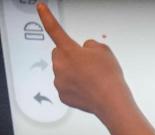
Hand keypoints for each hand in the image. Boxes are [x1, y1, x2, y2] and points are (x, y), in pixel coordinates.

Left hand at [37, 2, 129, 117]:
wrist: (113, 103)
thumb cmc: (109, 78)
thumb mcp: (104, 51)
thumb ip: (90, 45)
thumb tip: (85, 50)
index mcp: (69, 50)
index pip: (54, 28)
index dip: (46, 16)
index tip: (40, 7)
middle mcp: (60, 65)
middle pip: (60, 54)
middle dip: (71, 57)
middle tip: (88, 66)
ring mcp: (60, 81)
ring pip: (63, 71)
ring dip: (74, 73)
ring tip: (91, 80)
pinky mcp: (63, 95)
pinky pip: (66, 86)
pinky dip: (75, 87)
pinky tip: (88, 90)